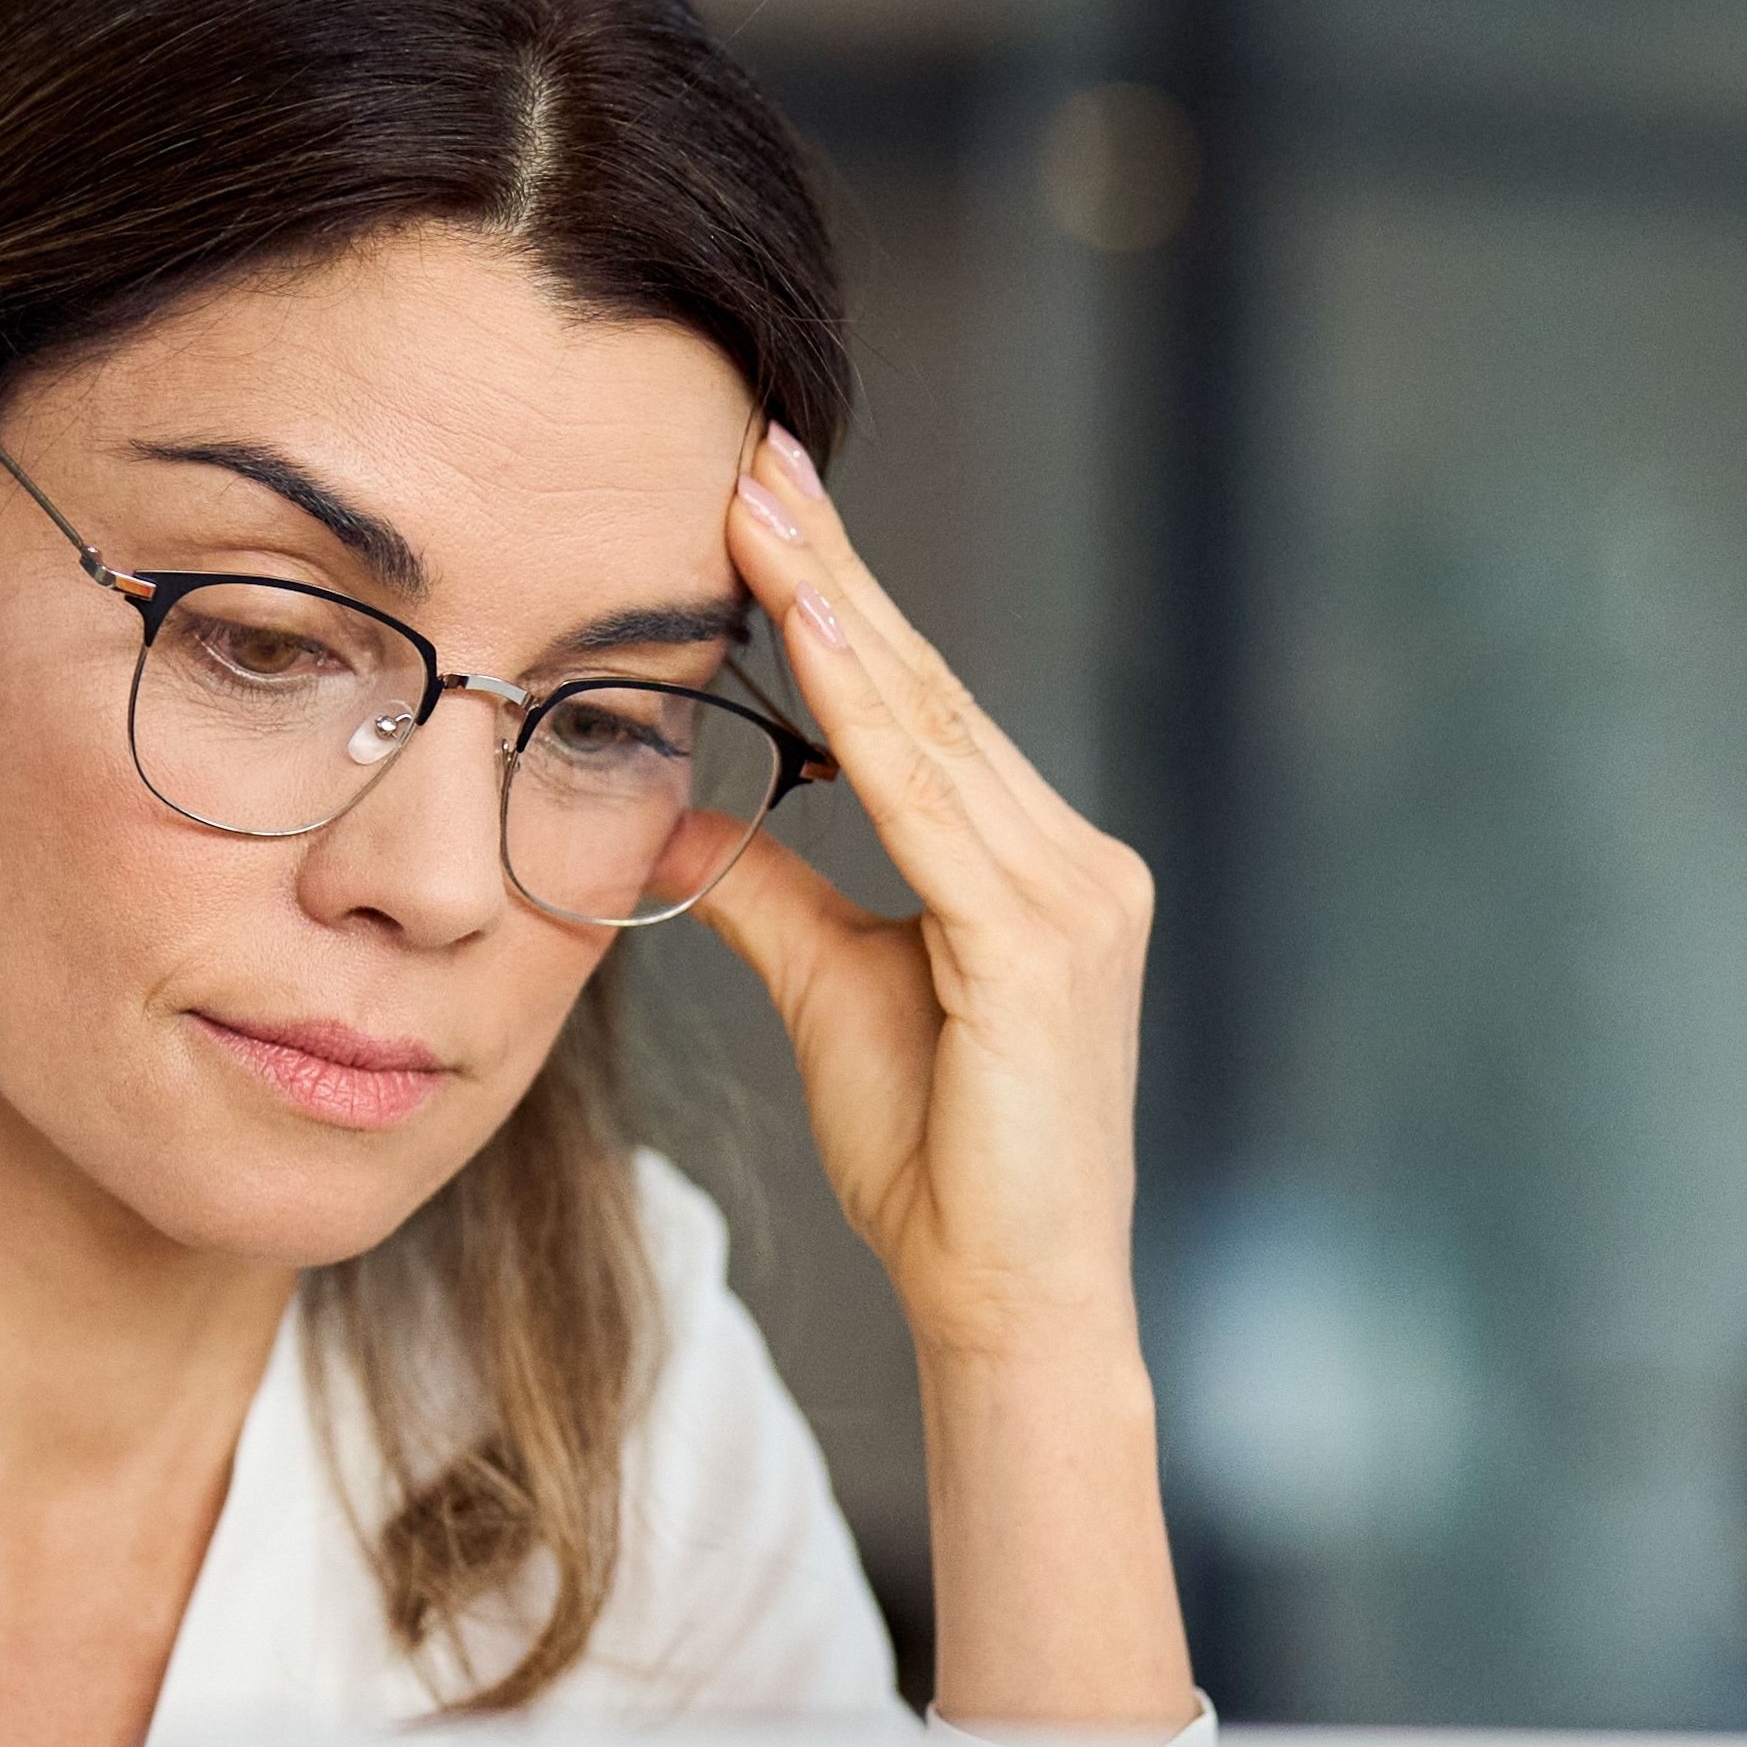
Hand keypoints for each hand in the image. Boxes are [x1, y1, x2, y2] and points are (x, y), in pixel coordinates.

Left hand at [692, 429, 1152, 1369]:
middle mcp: (1073, 861)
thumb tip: (673, 816)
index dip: (842, 597)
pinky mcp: (1044, 939)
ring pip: (930, 724)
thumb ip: (770, 893)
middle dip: (835, 563)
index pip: (918, 708)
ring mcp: (1073, 895)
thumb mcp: (830, 993)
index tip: (764, 496)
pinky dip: (869, 708)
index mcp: (1034, 868)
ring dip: (840, 604)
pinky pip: (934, 800)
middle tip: (755, 447)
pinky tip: (811, 627)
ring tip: (762, 505)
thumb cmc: (940, 1164)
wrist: (1009, 1299)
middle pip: (928, 688)